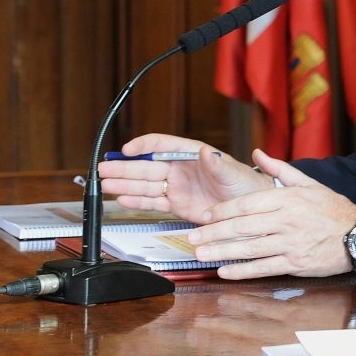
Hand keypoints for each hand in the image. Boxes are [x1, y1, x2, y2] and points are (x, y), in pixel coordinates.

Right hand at [97, 133, 269, 219]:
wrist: (250, 209)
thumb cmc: (245, 184)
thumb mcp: (232, 172)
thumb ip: (217, 163)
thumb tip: (206, 152)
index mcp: (191, 155)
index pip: (162, 145)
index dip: (144, 146)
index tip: (127, 150)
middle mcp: (180, 169)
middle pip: (147, 166)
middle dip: (125, 167)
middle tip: (105, 168)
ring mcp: (177, 187)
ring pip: (146, 184)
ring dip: (125, 183)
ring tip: (106, 183)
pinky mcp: (177, 205)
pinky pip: (153, 202)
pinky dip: (137, 201)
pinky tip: (123, 199)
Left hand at [186, 149, 355, 279]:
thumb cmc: (333, 209)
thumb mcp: (310, 184)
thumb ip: (280, 169)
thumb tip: (256, 154)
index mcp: (288, 199)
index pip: (247, 204)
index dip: (222, 211)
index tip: (204, 216)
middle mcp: (287, 220)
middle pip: (243, 227)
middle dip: (213, 233)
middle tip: (191, 238)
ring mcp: (291, 243)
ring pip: (249, 248)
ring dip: (222, 252)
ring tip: (200, 255)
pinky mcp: (296, 263)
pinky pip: (264, 268)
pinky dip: (243, 271)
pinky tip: (225, 272)